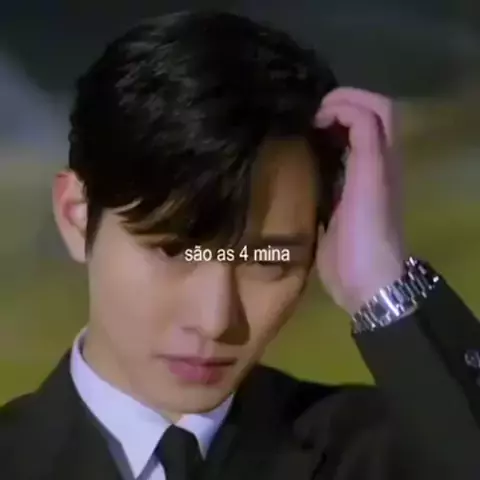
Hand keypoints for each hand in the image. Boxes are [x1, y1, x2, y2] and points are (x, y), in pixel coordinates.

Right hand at [314, 88, 405, 314]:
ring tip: (305, 128)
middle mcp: (376, 166)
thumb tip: (339, 113)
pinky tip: (304, 158)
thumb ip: (363, 145)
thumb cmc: (368, 236)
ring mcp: (360, 183)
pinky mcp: (345, 200)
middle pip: (368, 119)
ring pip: (353, 140)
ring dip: (332, 126)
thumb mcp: (369, 185)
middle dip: (340, 106)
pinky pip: (337, 165)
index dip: (347, 101)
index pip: (376, 110)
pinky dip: (323, 152)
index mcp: (384, 160)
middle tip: (309, 115)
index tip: (315, 115)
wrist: (366, 282)